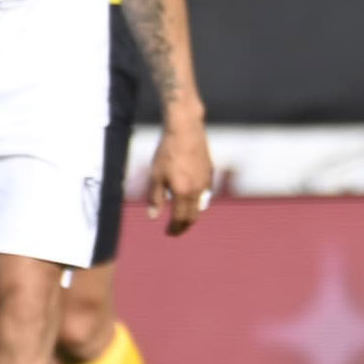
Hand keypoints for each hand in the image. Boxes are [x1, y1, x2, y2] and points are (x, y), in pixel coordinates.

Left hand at [145, 111, 214, 238]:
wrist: (185, 129)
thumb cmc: (167, 152)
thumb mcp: (156, 175)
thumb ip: (155, 198)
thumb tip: (153, 217)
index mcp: (182, 192)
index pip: (180, 219)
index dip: (174, 229)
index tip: (169, 233)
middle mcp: (197, 190)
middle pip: (193, 216)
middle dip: (184, 225)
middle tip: (176, 230)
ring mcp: (206, 181)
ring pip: (201, 205)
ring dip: (192, 214)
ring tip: (183, 216)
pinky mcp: (210, 172)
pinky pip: (206, 192)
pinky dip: (198, 200)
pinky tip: (191, 197)